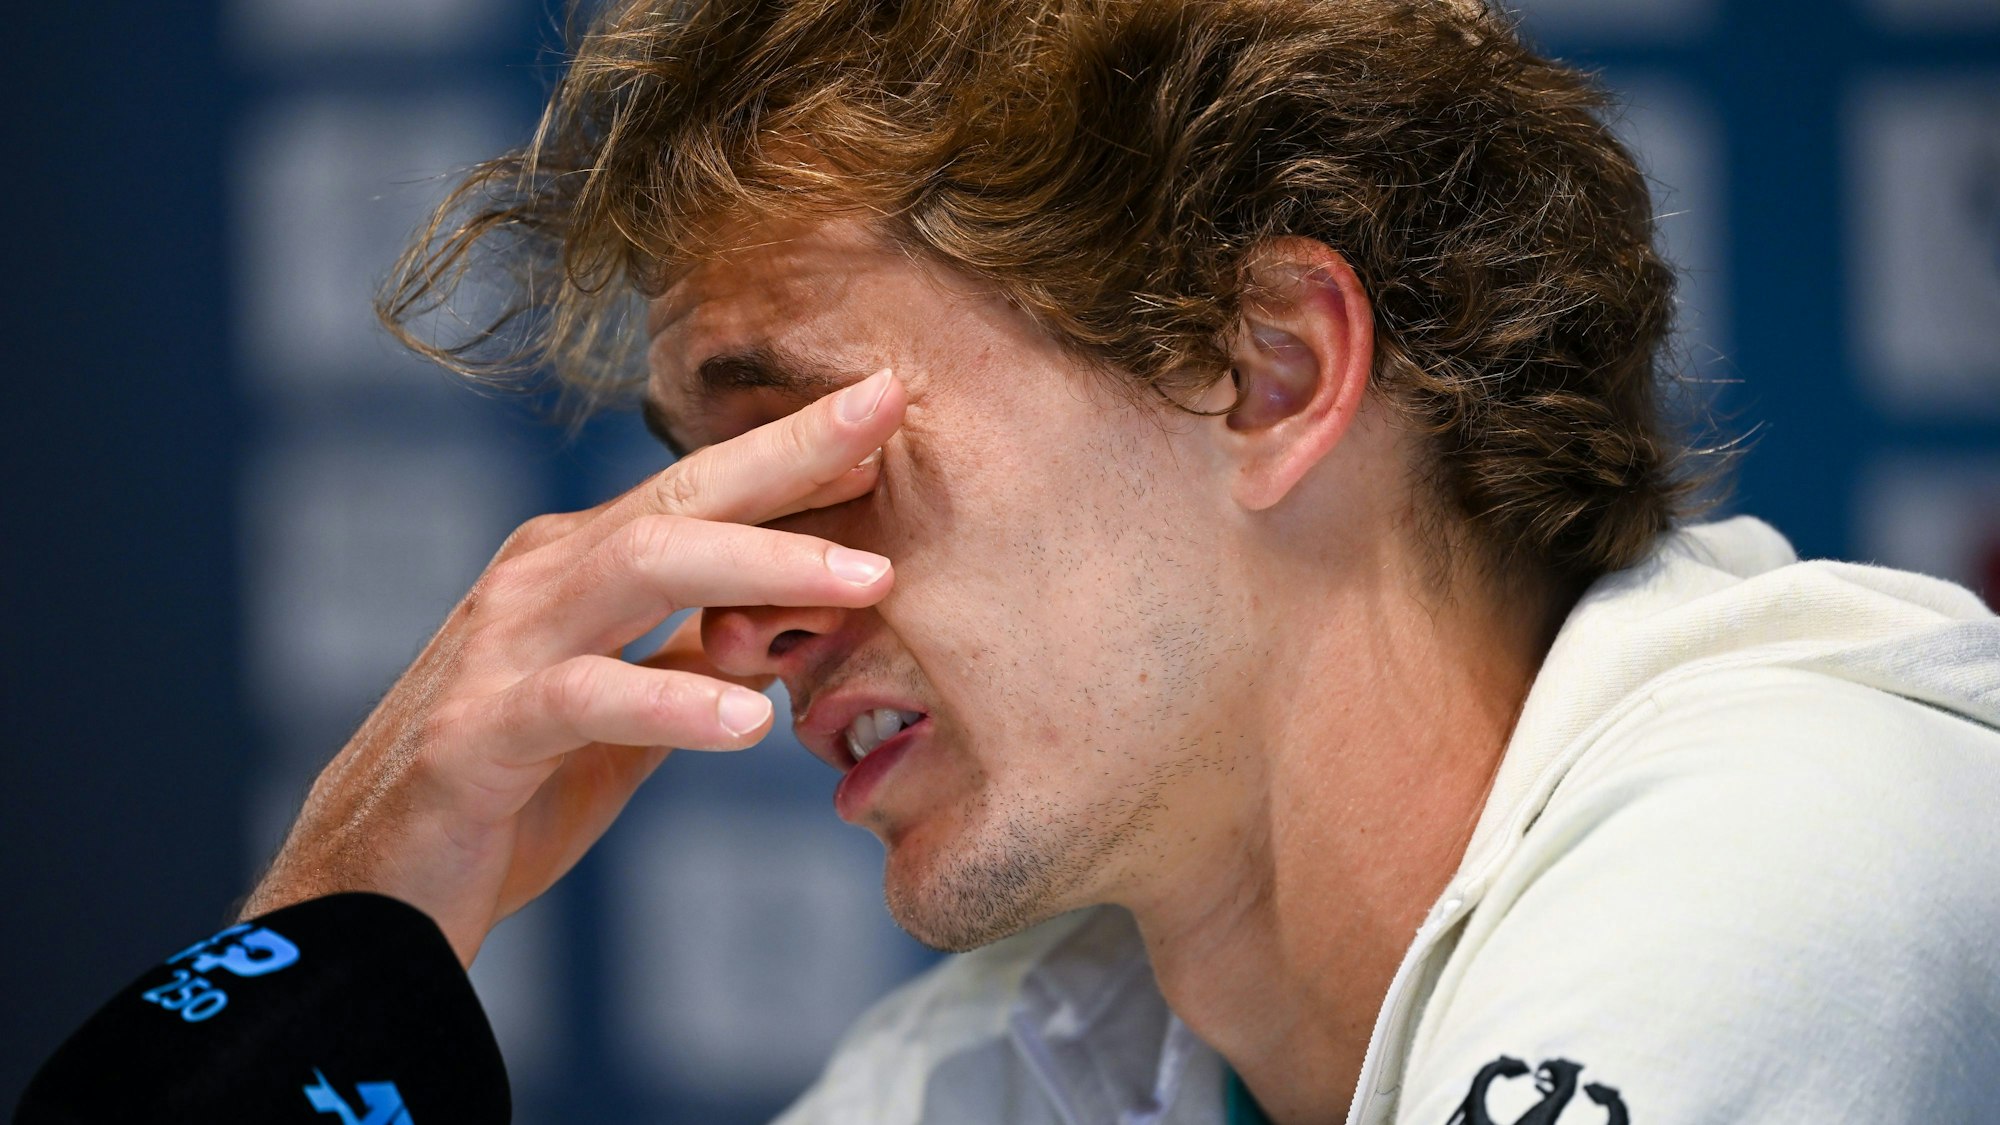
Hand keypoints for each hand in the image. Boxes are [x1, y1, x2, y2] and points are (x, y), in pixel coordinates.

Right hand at [241, 369, 906, 964]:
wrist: (374, 888)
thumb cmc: (510, 787)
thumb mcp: (624, 706)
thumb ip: (692, 650)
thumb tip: (796, 616)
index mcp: (576, 563)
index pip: (703, 488)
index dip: (796, 445)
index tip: (890, 400)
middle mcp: (538, 580)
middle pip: (679, 493)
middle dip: (790, 452)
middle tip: (890, 413)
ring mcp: (502, 648)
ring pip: (639, 566)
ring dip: (762, 564)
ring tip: (867, 580)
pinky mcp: (477, 734)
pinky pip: (583, 699)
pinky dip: (672, 702)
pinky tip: (750, 718)